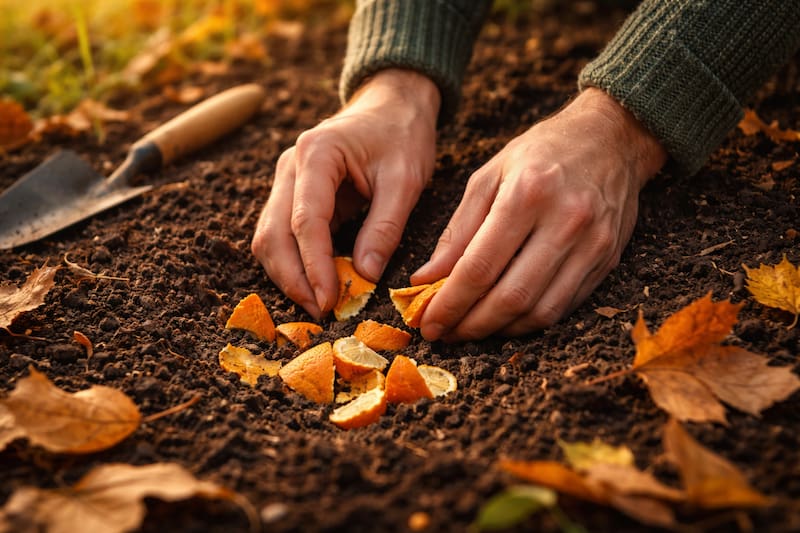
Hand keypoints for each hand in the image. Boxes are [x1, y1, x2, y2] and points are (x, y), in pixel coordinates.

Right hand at [252, 69, 440, 317]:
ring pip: (269, 237)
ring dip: (288, 275)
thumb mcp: (405, 179)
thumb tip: (365, 277)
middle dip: (292, 278)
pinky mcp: (292, 194)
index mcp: (317, 154)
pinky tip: (314, 284)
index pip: (305, 220)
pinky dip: (293, 262)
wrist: (392, 105)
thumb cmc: (402, 135)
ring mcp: (286, 180)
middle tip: (320, 312)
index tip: (330, 301)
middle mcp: (290, 166)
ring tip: (317, 304)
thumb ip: (385, 227)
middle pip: (272, 233)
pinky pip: (281, 234)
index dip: (315, 266)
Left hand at [412, 88, 666, 340]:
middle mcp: (565, 221)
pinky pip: (564, 307)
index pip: (480, 266)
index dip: (450, 303)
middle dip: (472, 325)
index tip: (428, 322)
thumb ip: (457, 232)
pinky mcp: (608, 260)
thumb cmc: (541, 153)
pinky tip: (505, 319)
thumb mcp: (488, 176)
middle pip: (512, 296)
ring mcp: (592, 245)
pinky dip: (529, 322)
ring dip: (500, 330)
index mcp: (527, 194)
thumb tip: (426, 279)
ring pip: (541, 311)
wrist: (612, 139)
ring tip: (471, 329)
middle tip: (446, 333)